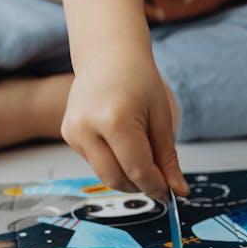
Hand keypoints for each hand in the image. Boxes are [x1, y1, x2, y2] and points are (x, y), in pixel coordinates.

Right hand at [61, 48, 188, 201]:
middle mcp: (87, 127)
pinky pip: (95, 163)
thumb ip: (167, 158)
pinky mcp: (68, 135)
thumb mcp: (161, 117)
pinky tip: (122, 141)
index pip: (138, 170)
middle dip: (141, 186)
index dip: (156, 187)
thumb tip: (178, 190)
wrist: (108, 54)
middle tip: (160, 181)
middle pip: (117, 179)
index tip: (170, 193)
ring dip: (127, 176)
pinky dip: (114, 162)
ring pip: (105, 175)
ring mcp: (73, 131)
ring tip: (143, 153)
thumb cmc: (137, 77)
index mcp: (115, 119)